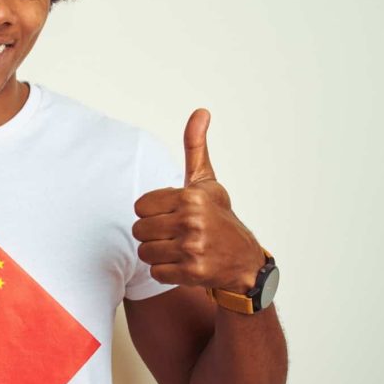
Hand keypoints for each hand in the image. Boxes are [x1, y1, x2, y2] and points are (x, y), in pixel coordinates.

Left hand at [132, 109, 264, 292]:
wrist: (245, 261)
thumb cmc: (220, 218)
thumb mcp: (207, 182)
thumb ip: (195, 148)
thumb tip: (201, 112)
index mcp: (191, 196)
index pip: (140, 206)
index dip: (153, 212)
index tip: (172, 214)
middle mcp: (192, 221)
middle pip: (139, 230)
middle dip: (153, 234)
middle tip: (175, 234)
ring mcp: (192, 248)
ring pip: (145, 252)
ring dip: (158, 254)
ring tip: (179, 249)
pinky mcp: (192, 272)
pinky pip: (156, 272)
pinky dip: (166, 271)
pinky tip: (184, 264)